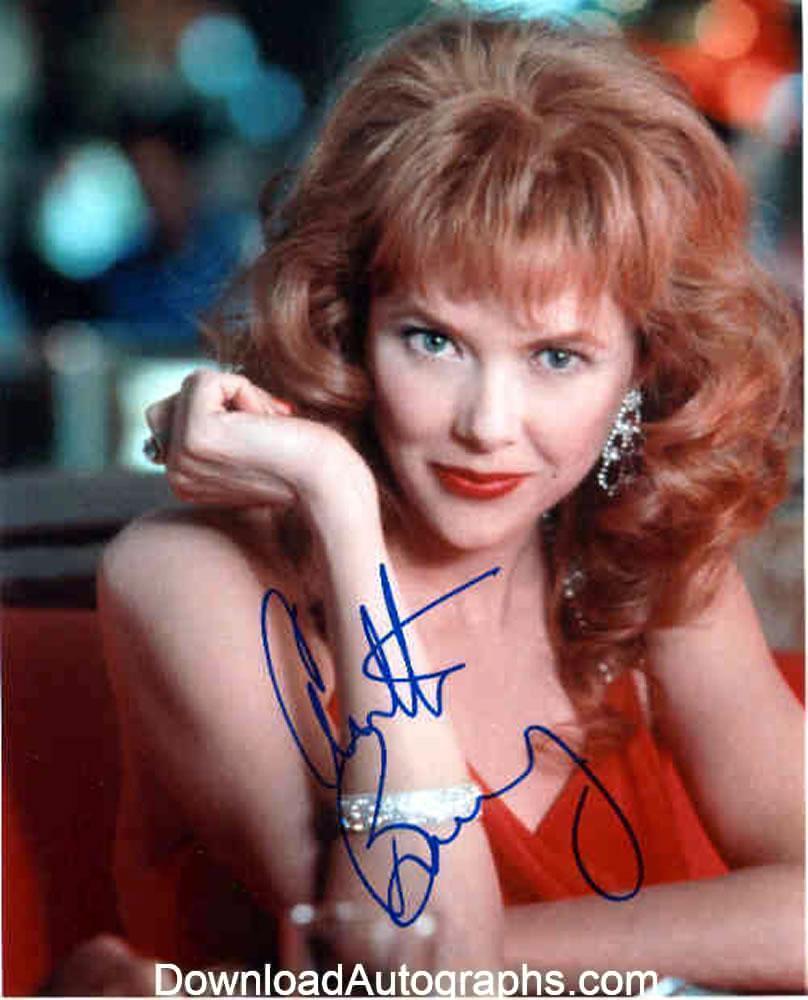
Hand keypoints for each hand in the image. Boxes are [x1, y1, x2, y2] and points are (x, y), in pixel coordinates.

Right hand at [145, 370, 376, 521]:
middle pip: (171, 401)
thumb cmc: (302, 460)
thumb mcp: (248, 445)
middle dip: (222, 400)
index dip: (222, 412)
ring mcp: (181, 457)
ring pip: (190, 388)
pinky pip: (205, 380)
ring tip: (267, 424)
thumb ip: (217, 425)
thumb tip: (200, 386)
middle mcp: (175, 475)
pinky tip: (267, 421)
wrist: (326, 480)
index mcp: (184, 482)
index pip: (172, 419)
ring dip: (237, 394)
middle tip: (266, 426)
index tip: (262, 437)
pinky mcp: (196, 434)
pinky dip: (244, 389)